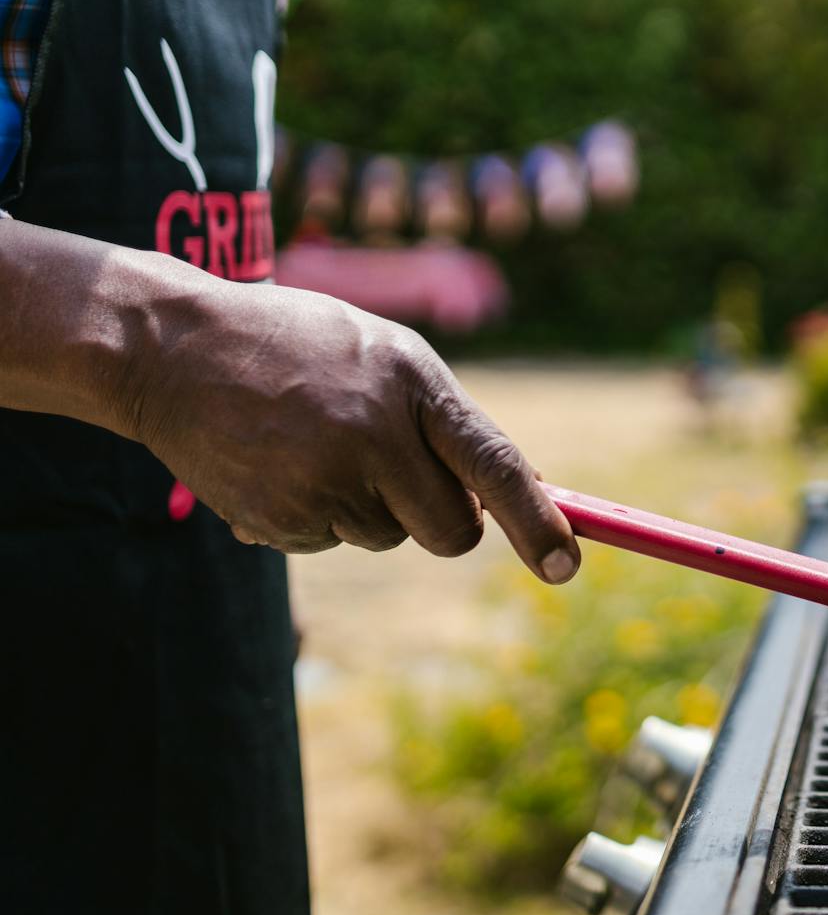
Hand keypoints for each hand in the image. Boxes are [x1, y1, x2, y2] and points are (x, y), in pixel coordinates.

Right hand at [122, 276, 580, 582]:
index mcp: (411, 382)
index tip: (566, 567)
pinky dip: (316, 514)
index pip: (493, 463)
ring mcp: (322, 481)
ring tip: (314, 442)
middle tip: (399, 474)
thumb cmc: (300, 347)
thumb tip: (524, 489)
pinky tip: (279, 462)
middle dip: (442, 521)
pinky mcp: (279, 520)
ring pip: (388, 535)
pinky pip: (330, 540)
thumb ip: (447, 420)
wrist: (172, 349)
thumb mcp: (384, 356)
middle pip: (450, 531)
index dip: (537, 521)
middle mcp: (373, 435)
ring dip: (368, 506)